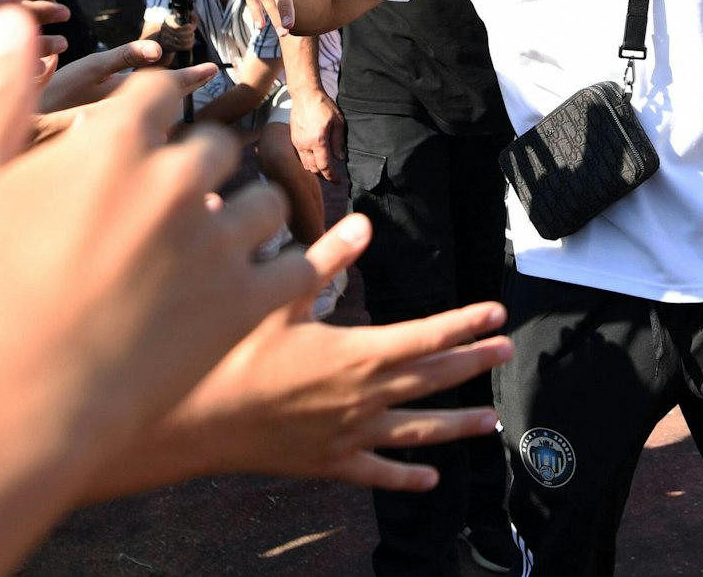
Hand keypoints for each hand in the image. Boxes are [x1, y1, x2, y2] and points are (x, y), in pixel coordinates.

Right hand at [0, 8, 316, 441]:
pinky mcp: (244, 305)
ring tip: (223, 234)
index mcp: (116, 141)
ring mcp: (216, 243)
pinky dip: (297, 263)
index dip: (153, 110)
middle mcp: (177, 180)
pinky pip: (298, 268)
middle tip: (181, 193)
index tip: (148, 130)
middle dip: (198, 164)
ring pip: (264, 201)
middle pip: (216, 147)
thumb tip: (12, 18)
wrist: (7, 403)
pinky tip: (291, 265)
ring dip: (246, 210)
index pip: (158, 94)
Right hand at [138, 215, 511, 491]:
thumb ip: (324, 260)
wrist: (196, 422)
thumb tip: (361, 224)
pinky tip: (430, 478)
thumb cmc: (230, 355)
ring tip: (492, 421)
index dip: (464, 323)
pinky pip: (378, 472)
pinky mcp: (330, 464)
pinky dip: (407, 477)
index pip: (425, 335)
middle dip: (472, 362)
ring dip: (458, 425)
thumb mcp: (277, 298)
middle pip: (431, 379)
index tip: (496, 313)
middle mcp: (362, 397)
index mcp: (355, 354)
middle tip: (506, 351)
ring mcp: (349, 435)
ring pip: (417, 431)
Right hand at [290, 88, 345, 182]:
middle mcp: (305, 144)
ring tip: (323, 170)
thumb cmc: (323, 105)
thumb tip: (339, 158)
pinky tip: (313, 159)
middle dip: (323, 175)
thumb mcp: (338, 122)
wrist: (305, 95)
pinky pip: (299, 156)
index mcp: (318, 141)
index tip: (337, 182)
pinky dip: (307, 161)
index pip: (324, 166)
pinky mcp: (293, 138)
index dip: (331, 177)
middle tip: (332, 177)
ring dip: (314, 169)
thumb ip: (338, 142)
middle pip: (313, 168)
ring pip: (305, 163)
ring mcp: (297, 142)